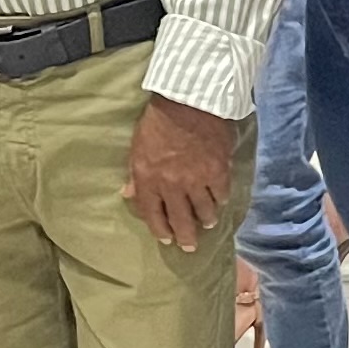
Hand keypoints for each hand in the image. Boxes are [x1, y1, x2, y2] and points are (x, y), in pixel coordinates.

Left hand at [123, 94, 238, 251]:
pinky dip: (220, 200)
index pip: (153, 214)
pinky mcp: (218, 171)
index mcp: (148, 179)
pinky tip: (220, 201)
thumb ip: (134, 172)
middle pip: (181, 220)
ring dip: (206, 219)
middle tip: (190, 246)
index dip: (160, 229)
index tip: (167, 238)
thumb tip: (127, 193)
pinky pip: (221, 194)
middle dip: (186, 237)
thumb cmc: (159, 120)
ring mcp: (197, 181)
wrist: (189, 101)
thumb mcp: (137, 145)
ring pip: (204, 211)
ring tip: (209, 223)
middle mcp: (172, 185)